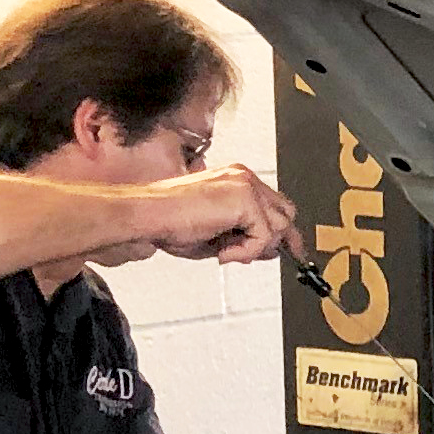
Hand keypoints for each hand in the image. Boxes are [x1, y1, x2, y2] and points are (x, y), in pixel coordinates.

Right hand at [131, 165, 304, 267]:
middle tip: (259, 256)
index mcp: (236, 180)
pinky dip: (247, 252)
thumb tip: (271, 250)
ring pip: (280, 227)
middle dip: (278, 239)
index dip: (278, 231)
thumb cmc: (171, 223)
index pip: (273, 205)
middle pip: (285, 213)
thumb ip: (245, 236)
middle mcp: (243, 177)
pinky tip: (223, 252)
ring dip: (256, 248)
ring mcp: (245, 186)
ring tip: (226, 251)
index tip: (285, 250)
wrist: (148, 215)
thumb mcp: (219, 234)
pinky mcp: (245, 200)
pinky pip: (265, 238)